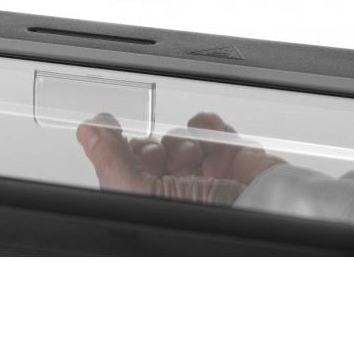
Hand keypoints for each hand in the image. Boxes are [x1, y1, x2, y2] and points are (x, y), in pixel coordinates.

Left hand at [76, 111, 287, 204]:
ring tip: (194, 161)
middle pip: (150, 152)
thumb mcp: (140, 193)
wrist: (265, 212)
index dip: (119, 154)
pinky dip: (209, 128)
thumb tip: (87, 129)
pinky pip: (209, 128)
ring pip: (178, 138)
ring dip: (184, 141)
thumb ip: (110, 160)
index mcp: (146, 206)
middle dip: (156, 151)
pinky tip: (213, 143)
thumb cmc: (206, 225)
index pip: (122, 171)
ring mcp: (203, 177)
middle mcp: (173, 194)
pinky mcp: (230, 160)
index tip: (113, 135)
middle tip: (163, 165)